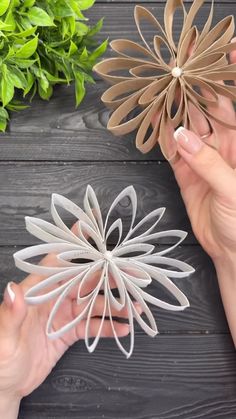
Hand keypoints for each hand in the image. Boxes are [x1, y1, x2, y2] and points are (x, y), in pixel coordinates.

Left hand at [0, 251, 134, 418]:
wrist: (6, 386)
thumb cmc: (0, 359)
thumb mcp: (5, 337)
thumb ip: (12, 314)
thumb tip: (13, 289)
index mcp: (37, 292)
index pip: (57, 262)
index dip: (73, 244)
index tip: (90, 229)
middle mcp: (53, 299)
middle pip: (84, 281)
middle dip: (108, 276)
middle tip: (130, 273)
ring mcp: (62, 316)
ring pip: (93, 303)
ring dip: (114, 304)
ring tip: (133, 306)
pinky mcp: (69, 333)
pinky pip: (92, 326)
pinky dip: (108, 326)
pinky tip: (123, 327)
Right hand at [171, 51, 235, 263]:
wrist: (231, 251)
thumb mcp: (233, 189)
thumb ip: (208, 162)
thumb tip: (182, 135)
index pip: (234, 102)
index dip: (228, 77)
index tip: (220, 51)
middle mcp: (224, 145)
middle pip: (208, 108)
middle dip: (194, 86)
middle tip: (178, 66)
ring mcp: (203, 157)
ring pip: (186, 127)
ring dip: (174, 109)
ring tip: (160, 88)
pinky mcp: (186, 173)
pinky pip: (172, 150)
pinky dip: (162, 137)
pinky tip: (153, 121)